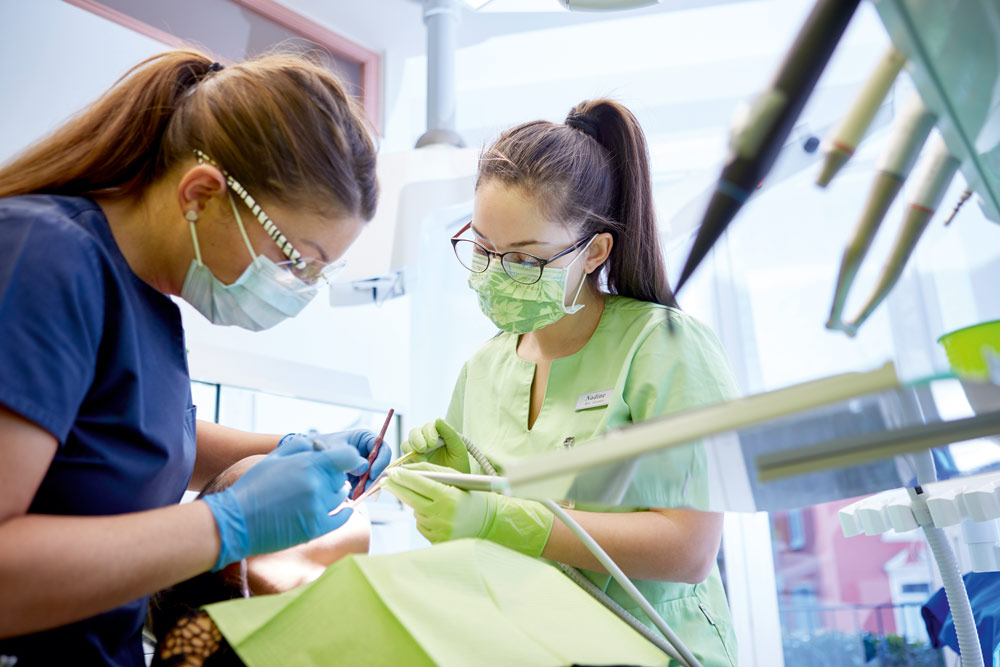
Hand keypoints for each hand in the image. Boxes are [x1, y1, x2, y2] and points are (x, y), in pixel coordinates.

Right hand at [202, 434, 364, 569]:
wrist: (237, 521)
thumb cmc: (254, 487)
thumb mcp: (274, 458)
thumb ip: (299, 447)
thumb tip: (319, 445)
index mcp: (308, 464)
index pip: (348, 457)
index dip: (351, 459)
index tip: (349, 462)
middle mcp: (317, 485)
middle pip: (342, 478)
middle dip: (335, 477)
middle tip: (320, 480)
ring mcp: (318, 508)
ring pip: (341, 497)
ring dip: (334, 494)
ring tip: (316, 496)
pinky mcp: (316, 528)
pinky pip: (341, 518)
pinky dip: (342, 513)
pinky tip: (336, 510)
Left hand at [307, 429, 390, 493]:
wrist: (311, 457)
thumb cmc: (323, 447)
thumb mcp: (335, 448)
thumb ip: (350, 457)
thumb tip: (364, 468)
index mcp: (367, 439)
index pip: (383, 449)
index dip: (381, 461)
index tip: (372, 474)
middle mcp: (369, 452)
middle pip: (381, 466)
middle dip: (375, 479)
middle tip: (365, 489)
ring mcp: (366, 466)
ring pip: (375, 478)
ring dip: (367, 488)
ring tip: (356, 494)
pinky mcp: (361, 478)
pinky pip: (366, 486)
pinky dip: (360, 492)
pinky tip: (351, 495)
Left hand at [382, 462, 552, 556]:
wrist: (489, 522)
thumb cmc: (472, 496)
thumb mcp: (456, 479)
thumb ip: (432, 472)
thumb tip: (407, 469)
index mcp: (449, 498)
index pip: (420, 485)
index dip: (403, 477)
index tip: (391, 471)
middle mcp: (442, 515)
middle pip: (411, 499)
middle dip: (396, 488)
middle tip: (385, 481)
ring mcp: (438, 530)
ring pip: (415, 511)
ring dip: (416, 503)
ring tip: (433, 501)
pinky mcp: (436, 541)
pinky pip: (421, 524)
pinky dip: (424, 516)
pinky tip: (437, 514)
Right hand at [401, 419, 469, 472]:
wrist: (456, 485)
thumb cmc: (458, 465)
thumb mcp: (458, 448)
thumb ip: (449, 433)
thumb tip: (438, 419)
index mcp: (436, 434)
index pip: (427, 427)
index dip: (429, 432)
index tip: (434, 442)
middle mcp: (424, 441)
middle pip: (414, 433)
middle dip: (418, 439)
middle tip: (424, 448)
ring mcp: (416, 453)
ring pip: (406, 445)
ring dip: (411, 449)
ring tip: (422, 459)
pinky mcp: (410, 464)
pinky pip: (403, 460)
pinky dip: (408, 461)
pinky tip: (416, 466)